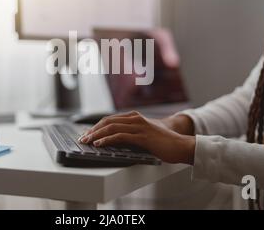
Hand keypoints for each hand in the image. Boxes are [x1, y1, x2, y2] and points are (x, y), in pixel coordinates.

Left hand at [79, 111, 195, 164]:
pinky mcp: (142, 136)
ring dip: (96, 135)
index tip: (87, 134)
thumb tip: (115, 140)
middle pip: (107, 121)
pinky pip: (120, 136)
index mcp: (135, 117)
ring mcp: (139, 127)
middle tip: (82, 138)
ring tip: (87, 141)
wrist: (181, 145)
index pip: (110, 119)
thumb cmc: (163, 143)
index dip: (96, 126)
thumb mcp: (144, 136)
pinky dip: (107, 140)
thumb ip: (131, 135)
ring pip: (111, 127)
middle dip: (93, 130)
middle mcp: (135, 119)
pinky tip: (99, 144)